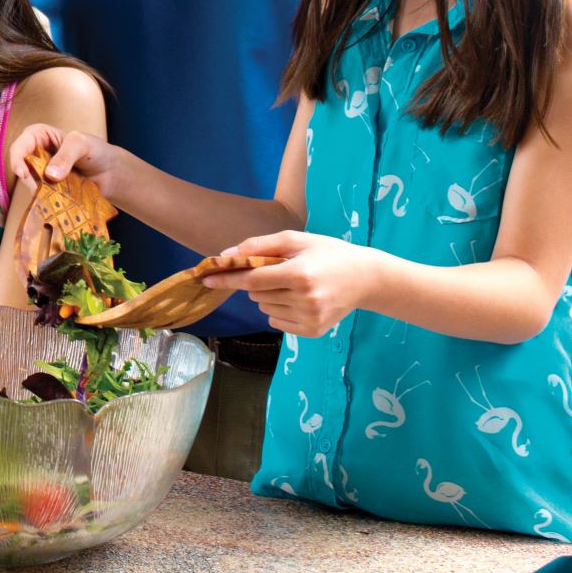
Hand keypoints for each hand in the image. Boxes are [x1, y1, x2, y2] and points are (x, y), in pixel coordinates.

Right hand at [6, 123, 121, 195]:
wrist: (110, 172)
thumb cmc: (95, 150)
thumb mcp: (81, 144)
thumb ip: (66, 155)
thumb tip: (50, 175)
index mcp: (38, 136)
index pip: (20, 146)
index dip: (17, 159)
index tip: (23, 174)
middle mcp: (36, 156)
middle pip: (22, 168)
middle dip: (31, 180)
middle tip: (45, 188)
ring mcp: (41, 175)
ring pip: (31, 186)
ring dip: (42, 192)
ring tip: (60, 194)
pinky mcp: (49, 191)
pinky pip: (42, 198)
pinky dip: (48, 201)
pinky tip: (59, 204)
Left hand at [201, 231, 378, 337]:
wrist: (365, 279)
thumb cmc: (328, 253)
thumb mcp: (296, 240)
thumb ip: (259, 246)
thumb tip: (226, 254)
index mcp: (299, 274)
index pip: (252, 279)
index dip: (227, 278)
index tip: (206, 279)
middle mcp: (304, 300)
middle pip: (256, 294)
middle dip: (258, 282)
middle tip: (280, 271)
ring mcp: (309, 318)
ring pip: (264, 308)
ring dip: (269, 295)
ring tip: (294, 284)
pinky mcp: (312, 331)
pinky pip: (276, 321)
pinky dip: (279, 309)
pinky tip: (299, 299)